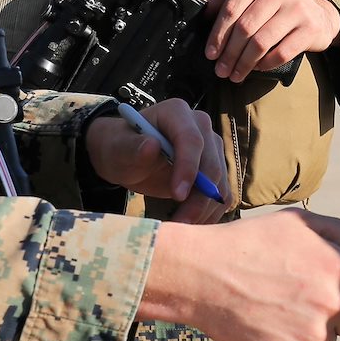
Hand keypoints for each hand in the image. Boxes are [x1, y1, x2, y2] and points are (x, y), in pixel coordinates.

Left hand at [83, 99, 228, 221]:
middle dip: (198, 198)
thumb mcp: (118, 148)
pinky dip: (209, 212)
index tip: (176, 195)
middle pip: (212, 165)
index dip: (188, 168)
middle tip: (178, 223)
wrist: (126, 157)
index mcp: (177, 113)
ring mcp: (211, 149)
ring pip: (220, 183)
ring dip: (204, 210)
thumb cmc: (120, 148)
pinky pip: (221, 195)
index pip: (192, 140)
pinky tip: (190, 224)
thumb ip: (132, 147)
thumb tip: (152, 147)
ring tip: (180, 227)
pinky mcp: (215, 170)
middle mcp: (201, 127)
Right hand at [142, 208, 339, 340]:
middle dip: (337, 317)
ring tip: (277, 310)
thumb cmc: (249, 242)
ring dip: (310, 334)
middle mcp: (332, 304)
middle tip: (303, 301)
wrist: (202, 274)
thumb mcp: (297, 221)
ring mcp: (311, 335)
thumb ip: (338, 232)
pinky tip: (265, 328)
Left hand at [203, 0, 339, 81]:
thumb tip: (204, 14)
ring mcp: (298, 7)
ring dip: (244, 63)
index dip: (218, 34)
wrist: (318, 13)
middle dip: (229, 53)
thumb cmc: (279, 4)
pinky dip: (265, 64)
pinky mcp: (310, 28)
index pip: (232, 7)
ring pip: (261, 42)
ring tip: (236, 74)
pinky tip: (257, 67)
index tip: (211, 53)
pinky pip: (281, 53)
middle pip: (245, 27)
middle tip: (221, 69)